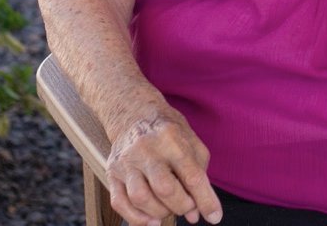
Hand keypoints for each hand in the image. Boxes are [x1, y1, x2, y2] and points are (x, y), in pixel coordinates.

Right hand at [106, 109, 222, 225]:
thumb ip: (198, 176)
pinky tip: (151, 221)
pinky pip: (120, 203)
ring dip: (160, 213)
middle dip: (182, 206)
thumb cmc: (168, 130)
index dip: (205, 200)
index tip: (214, 216)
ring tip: (169, 208)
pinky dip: (137, 218)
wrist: (133, 113)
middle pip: (165, 189)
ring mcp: (126, 161)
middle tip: (188, 205)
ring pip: (141, 198)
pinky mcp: (112, 172)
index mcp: (171, 137)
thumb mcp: (191, 142)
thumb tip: (195, 214)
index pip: (191, 175)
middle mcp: (146, 149)